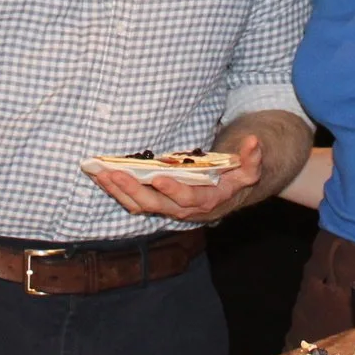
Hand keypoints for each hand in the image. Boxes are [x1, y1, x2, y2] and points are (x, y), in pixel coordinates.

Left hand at [86, 134, 264, 221]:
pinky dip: (117, 190)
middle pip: (156, 205)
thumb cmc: (238, 176)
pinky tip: (102, 175)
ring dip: (118, 191)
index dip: (173, 191)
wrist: (232, 193)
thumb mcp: (250, 168)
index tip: (157, 177)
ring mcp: (170, 209)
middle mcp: (187, 210)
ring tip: (99, 173)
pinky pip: (135, 201)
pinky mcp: (158, 203)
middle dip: (133, 190)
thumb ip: (253, 159)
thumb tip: (254, 143)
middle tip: (113, 174)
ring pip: (141, 205)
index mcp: (209, 202)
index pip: (189, 200)